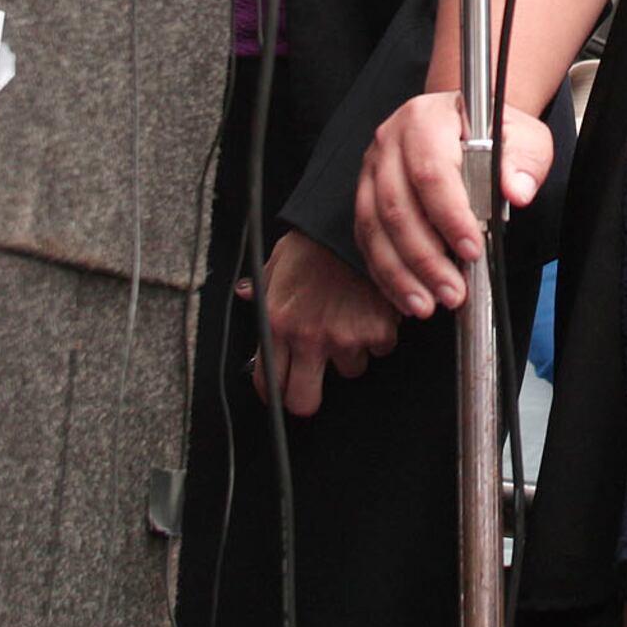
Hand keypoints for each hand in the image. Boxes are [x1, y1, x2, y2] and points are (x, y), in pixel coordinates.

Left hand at [255, 236, 398, 418]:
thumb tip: (246, 294)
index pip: (268, 384)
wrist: (354, 225)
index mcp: (277, 324)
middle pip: (304, 401)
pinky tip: (371, 310)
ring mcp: (345, 338)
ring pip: (350, 370)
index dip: (275, 390)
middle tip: (314, 378)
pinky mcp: (377, 332)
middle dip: (308, 394)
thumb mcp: (277, 261)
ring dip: (350, 352)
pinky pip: (380, 349)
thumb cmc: (315, 241)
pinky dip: (378, 334)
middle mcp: (308, 338)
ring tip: (350, 319)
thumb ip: (261, 287)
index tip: (281, 387)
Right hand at [349, 92, 553, 319]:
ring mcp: (372, 168)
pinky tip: (408, 295)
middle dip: (425, 258)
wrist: (466, 126)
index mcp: (427, 118)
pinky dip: (386, 273)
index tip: (472, 249)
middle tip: (453, 291)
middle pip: (397, 206)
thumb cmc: (494, 133)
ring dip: (401, 273)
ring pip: (375, 227)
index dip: (450, 216)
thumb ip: (524, 162)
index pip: (432, 171)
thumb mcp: (523, 137)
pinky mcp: (366, 194)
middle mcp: (390, 140)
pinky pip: (367, 239)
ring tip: (428, 304)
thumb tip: (516, 191)